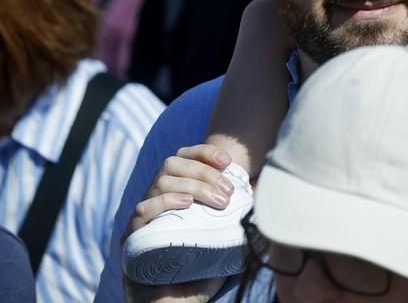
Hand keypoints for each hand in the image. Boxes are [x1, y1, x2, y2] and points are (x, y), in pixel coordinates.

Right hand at [122, 145, 233, 302]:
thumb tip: (257, 190)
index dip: (203, 152)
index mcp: (173, 195)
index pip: (182, 158)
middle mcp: (154, 202)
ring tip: (218, 201)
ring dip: (194, 185)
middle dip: (204, 172)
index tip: (227, 161)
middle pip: (171, 164)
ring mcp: (142, 220)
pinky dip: (166, 200)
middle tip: (227, 192)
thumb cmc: (200, 272)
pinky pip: (142, 210)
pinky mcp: (133, 240)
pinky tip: (186, 203)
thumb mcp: (221, 237)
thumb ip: (233, 215)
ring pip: (160, 181)